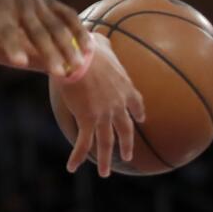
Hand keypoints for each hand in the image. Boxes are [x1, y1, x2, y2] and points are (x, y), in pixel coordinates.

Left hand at [0, 0, 89, 76]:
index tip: (19, 62)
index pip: (6, 29)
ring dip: (68, 45)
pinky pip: (67, 15)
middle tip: (58, 72)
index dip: (12, 44)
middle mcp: (21, 4)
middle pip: (37, 31)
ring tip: (78, 66)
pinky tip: (89, 49)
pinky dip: (79, 29)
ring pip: (56, 25)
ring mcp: (37, 1)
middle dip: (49, 51)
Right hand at [54, 32, 145, 176]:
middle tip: (127, 156)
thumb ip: (103, 44)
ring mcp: (104, 115)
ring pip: (106, 142)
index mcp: (125, 87)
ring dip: (105, 159)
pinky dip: (78, 157)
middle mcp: (118, 105)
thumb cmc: (86, 47)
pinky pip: (83, 143)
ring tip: (105, 173)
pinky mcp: (87, 120)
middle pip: (125, 130)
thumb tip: (97, 38)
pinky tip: (72, 167)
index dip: (138, 113)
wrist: (77, 58)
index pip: (136, 103)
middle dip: (126, 144)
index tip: (140, 119)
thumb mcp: (99, 43)